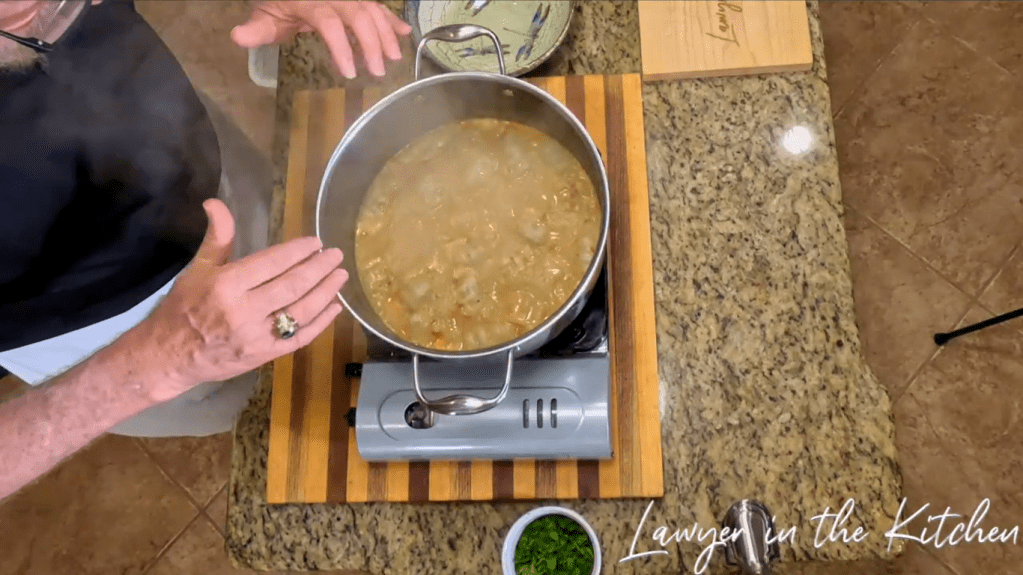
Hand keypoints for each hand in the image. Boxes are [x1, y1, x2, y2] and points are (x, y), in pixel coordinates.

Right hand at [139, 199, 347, 401]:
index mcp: (226, 286)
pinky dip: (321, 323)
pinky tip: (334, 308)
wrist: (169, 357)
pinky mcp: (265, 356)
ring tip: (340, 276)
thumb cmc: (183, 309)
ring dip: (326, 293)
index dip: (298, 252)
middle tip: (337, 256)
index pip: (272, 263)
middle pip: (292, 286)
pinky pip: (300, 338)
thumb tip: (215, 202)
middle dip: (319, 269)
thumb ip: (217, 237)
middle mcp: (244, 311)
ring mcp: (257, 337)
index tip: (316, 243)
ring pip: (301, 312)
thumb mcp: (197, 269)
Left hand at [231, 1, 412, 78]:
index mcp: (310, 1)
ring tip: (393, 58)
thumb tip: (238, 36)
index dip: (341, 47)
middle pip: (358, 15)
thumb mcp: (265, 14)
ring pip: (372, 9)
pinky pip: (377, 5)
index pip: (329, 23)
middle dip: (371, 43)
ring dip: (385, 33)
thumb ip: (257, 29)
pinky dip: (390, 19)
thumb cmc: (279, 2)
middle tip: (377, 71)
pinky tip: (403, 34)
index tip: (349, 73)